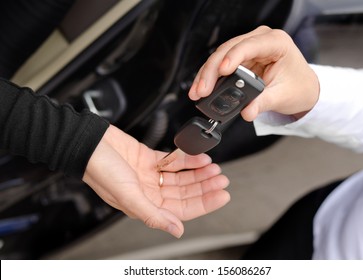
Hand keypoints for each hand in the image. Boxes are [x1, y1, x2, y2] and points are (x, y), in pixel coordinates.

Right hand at [83, 125, 229, 237]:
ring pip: (182, 177)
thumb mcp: (128, 196)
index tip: (222, 196)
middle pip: (185, 192)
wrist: (88, 142)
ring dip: (199, 172)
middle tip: (222, 179)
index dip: (204, 203)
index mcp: (145, 205)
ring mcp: (150, 174)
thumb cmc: (100, 169)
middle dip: (205, 186)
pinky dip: (187, 159)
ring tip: (214, 167)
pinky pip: (174, 160)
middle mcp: (149, 191)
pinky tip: (199, 157)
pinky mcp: (149, 158)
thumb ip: (153, 214)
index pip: (182, 209)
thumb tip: (177, 230)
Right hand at [188, 26, 319, 120]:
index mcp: (276, 42)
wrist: (303, 89)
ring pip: (220, 57)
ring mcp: (248, 49)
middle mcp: (260, 40)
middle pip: (228, 50)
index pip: (250, 46)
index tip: (223, 71)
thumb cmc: (299, 86)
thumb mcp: (283, 96)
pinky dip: (211, 77)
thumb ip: (263, 103)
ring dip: (207, 75)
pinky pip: (221, 65)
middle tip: (203, 89)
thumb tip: (246, 111)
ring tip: (198, 92)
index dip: (233, 57)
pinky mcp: (240, 59)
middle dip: (212, 71)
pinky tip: (202, 87)